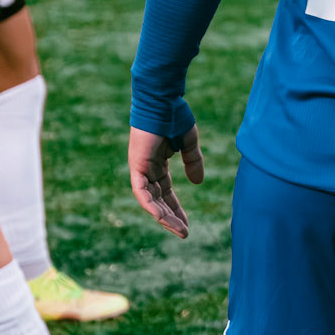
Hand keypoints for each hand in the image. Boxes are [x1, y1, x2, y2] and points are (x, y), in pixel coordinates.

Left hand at [129, 122, 203, 237]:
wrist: (163, 101)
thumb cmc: (174, 116)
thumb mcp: (188, 144)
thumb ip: (192, 162)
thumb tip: (198, 182)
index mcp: (158, 163)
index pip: (166, 192)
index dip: (176, 209)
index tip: (187, 224)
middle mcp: (147, 168)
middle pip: (159, 200)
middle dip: (171, 217)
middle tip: (184, 233)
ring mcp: (140, 168)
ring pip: (150, 200)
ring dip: (163, 216)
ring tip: (178, 230)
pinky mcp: (136, 165)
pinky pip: (141, 191)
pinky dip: (150, 204)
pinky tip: (161, 217)